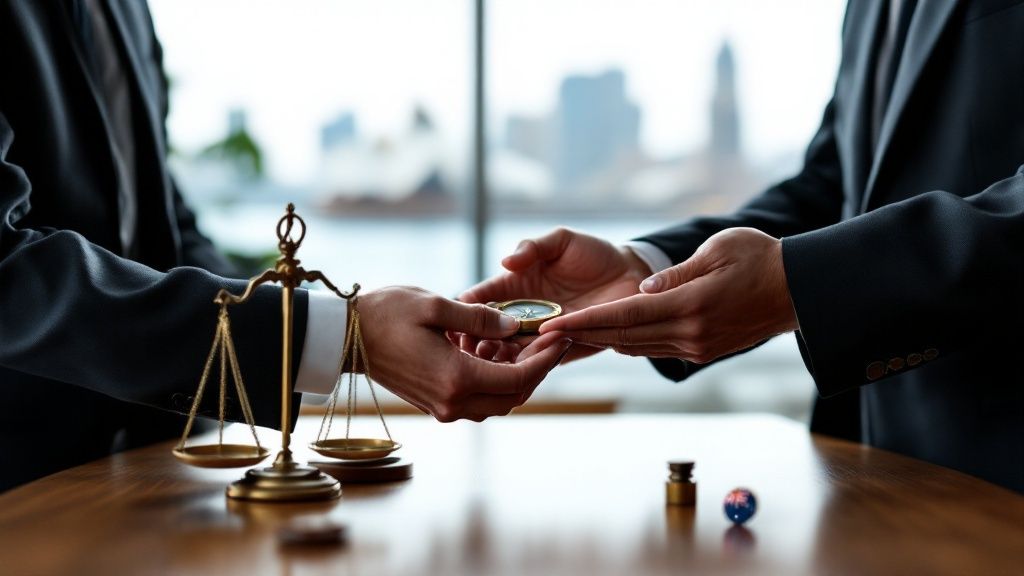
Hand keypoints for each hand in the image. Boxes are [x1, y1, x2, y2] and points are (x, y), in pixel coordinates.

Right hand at [355, 286, 571, 421]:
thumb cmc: (385, 314)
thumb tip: (514, 326)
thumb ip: (480, 318)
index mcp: (456, 378)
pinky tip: (492, 348)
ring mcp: (442, 407)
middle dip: (536, 369)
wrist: (344, 337)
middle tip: (549, 339)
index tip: (561, 337)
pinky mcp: (435, 403)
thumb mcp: (436, 305)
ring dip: (514, 376)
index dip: (546, 360)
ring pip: (497, 401)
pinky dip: (493, 379)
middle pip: (513, 396)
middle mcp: (452, 402)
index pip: (519, 379)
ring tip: (521, 341)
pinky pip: (477, 399)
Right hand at [458, 227, 651, 362]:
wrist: (633, 275)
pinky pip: (542, 359)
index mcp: (517, 285)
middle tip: (468, 343)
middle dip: (478, 337)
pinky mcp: (564, 347)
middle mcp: (525, 313)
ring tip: (490, 356)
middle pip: (491, 330)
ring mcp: (543, 333)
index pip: (484, 299)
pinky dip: (531, 361)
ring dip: (500, 354)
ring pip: (512, 350)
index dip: (468, 306)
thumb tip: (506, 262)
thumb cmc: (594, 254)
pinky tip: (523, 360)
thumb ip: (533, 247)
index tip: (458, 313)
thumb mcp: (561, 241)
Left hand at [539, 228, 797, 362]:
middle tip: (544, 334)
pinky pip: (656, 348)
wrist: (799, 289)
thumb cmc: (760, 258)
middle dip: (583, 335)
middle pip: (624, 338)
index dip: (586, 322)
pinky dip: (629, 343)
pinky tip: (608, 336)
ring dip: (602, 342)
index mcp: (691, 305)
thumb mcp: (717, 250)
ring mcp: (697, 346)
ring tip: (567, 335)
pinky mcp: (703, 351)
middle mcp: (691, 333)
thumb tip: (642, 290)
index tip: (554, 326)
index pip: (626, 316)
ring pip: (638, 347)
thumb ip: (676, 273)